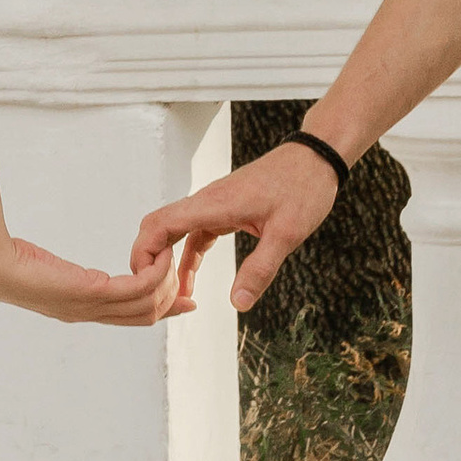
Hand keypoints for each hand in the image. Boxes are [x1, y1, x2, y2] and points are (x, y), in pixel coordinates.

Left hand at [0, 237, 183, 327]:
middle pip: (145, 317)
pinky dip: (154, 274)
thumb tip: (93, 274)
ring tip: (173, 261)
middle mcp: (88, 314)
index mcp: (82, 311)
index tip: (187, 301)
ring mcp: (90, 306)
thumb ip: (77, 276)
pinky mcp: (90, 291)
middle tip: (188, 283)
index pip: (131, 319)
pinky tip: (161, 258)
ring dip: (166, 283)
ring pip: (145, 304)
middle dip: (171, 301)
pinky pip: (135, 287)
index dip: (162, 310)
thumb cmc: (12, 262)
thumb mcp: (53, 270)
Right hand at [131, 143, 341, 318]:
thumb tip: (239, 303)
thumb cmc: (304, 187)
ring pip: (175, 232)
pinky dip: (188, 257)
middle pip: (158, 227)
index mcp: (214, 203)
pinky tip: (191, 279)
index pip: (160, 224)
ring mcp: (214, 204)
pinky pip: (195, 234)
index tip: (144, 281)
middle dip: (150, 262)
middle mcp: (207, 201)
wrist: (317, 157)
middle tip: (157, 296)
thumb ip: (260, 269)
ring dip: (168, 263)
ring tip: (173, 296)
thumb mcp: (286, 234)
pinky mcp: (224, 209)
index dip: (144, 253)